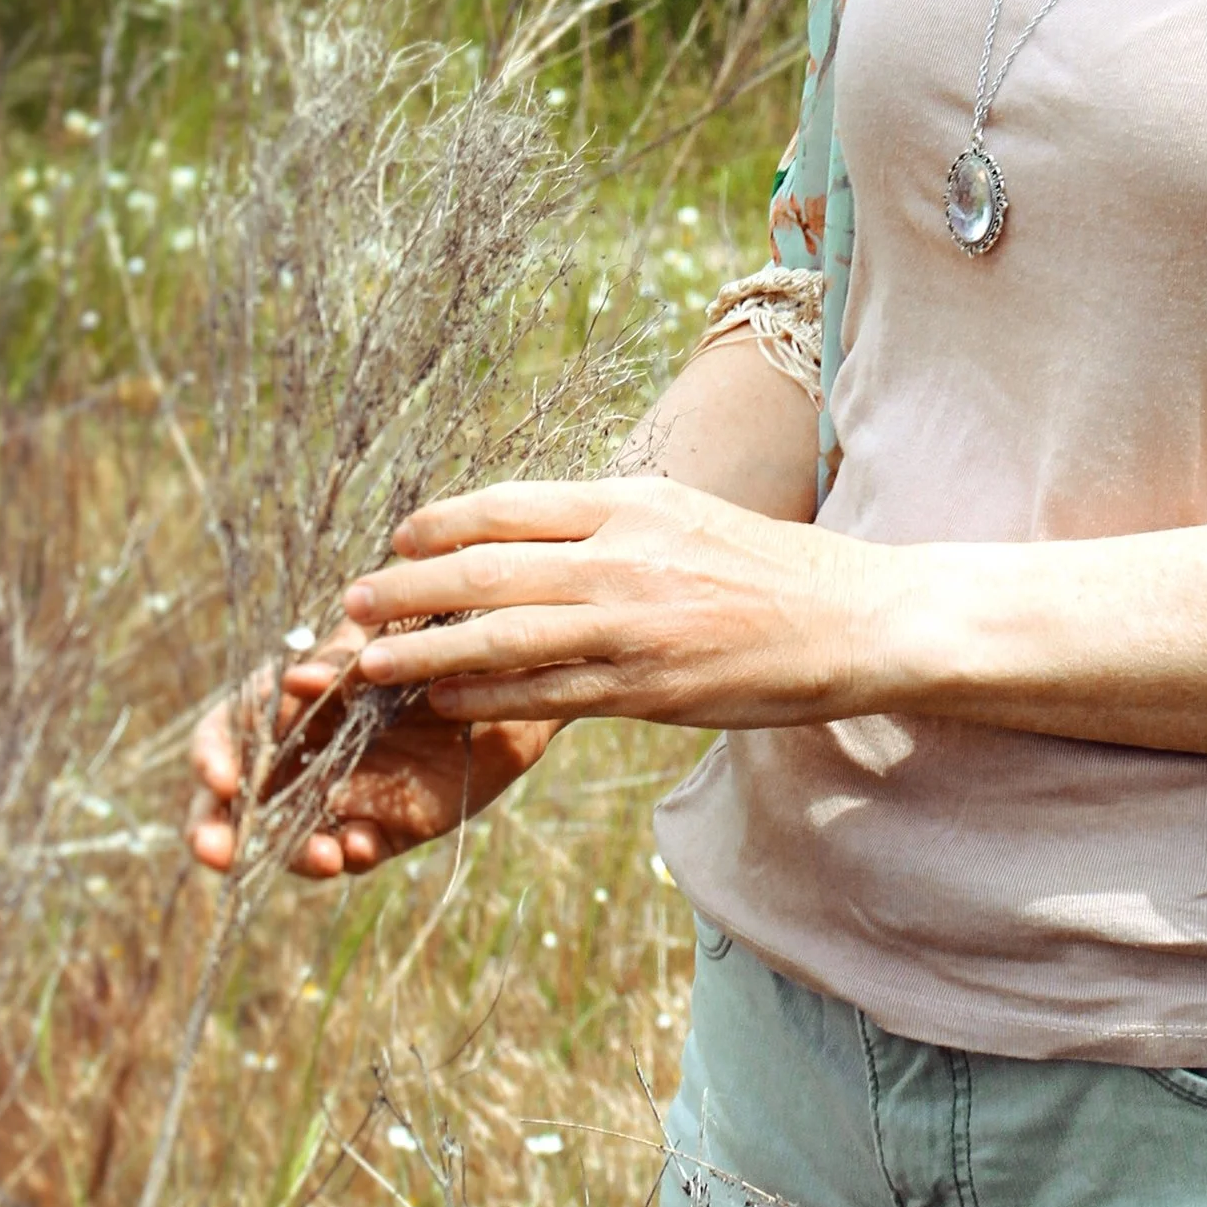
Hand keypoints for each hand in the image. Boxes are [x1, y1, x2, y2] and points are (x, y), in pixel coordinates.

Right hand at [185, 638, 558, 878]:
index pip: (226, 734)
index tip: (219, 779)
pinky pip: (356, 849)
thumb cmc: (433, 640)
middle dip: (213, 830)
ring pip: (291, 838)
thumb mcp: (385, 635)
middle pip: (237, 804)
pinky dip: (352, 853)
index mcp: (288, 706)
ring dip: (292, 853)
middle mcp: (302, 758)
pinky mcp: (386, 824)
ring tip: (320, 855)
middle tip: (211, 852)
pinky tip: (360, 845)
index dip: (211, 757)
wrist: (508, 674)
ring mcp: (340, 795)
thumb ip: (342, 659)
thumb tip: (298, 680)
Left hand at [338, 475, 876, 728]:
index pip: (508, 506)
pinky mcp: (649, 690)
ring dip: (426, 652)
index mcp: (631, 504)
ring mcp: (634, 628)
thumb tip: (525, 533)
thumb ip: (607, 523)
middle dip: (407, 589)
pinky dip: (487, 698)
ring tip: (371, 664)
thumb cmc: (767, 568)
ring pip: (504, 638)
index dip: (439, 524)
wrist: (852, 618)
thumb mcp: (685, 517)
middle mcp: (624, 559)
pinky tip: (446, 702)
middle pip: (486, 571)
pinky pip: (547, 694)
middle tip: (353, 603)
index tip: (399, 538)